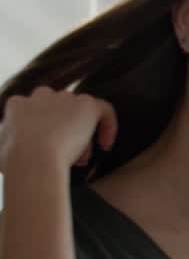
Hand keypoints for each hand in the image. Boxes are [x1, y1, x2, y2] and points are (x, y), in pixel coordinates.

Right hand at [0, 88, 117, 172]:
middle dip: (64, 133)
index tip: (47, 152)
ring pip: (79, 114)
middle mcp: (41, 96)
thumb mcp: (1, 151)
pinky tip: (105, 144)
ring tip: (82, 158)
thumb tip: (9, 152)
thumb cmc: (14, 162)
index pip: (36, 114)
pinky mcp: (86, 105)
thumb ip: (8, 144)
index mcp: (17, 106)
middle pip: (59, 112)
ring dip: (82, 135)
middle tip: (67, 156)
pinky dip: (108, 125)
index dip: (44, 133)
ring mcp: (64, 99)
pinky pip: (103, 109)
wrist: (32, 158)